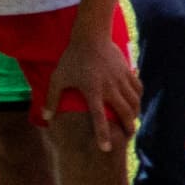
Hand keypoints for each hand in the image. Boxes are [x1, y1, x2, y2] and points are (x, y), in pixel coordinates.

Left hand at [55, 25, 139, 149]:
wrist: (91, 36)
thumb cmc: (72, 58)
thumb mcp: (58, 78)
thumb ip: (52, 99)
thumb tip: (46, 118)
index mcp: (92, 91)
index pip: (99, 118)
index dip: (102, 135)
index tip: (106, 148)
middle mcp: (109, 88)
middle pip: (124, 113)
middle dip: (128, 127)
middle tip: (127, 136)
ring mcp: (120, 79)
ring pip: (134, 102)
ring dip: (135, 114)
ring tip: (132, 122)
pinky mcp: (127, 72)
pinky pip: (138, 88)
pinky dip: (138, 98)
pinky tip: (136, 103)